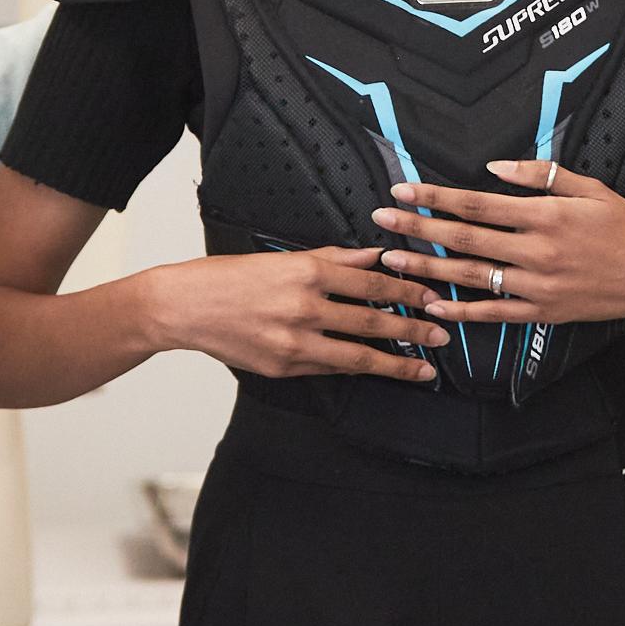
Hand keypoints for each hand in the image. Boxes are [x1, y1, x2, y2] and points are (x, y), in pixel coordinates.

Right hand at [149, 246, 445, 382]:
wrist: (183, 307)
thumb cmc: (228, 279)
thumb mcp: (282, 258)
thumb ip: (331, 259)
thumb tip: (372, 255)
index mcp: (306, 272)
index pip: (371, 280)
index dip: (406, 289)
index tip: (431, 296)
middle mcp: (303, 306)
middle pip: (372, 319)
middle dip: (413, 328)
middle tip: (441, 333)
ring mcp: (294, 341)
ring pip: (358, 354)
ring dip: (396, 361)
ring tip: (424, 367)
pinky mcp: (284, 366)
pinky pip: (332, 369)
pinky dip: (359, 369)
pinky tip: (380, 370)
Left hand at [372, 163, 624, 331]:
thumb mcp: (591, 188)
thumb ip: (542, 176)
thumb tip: (494, 168)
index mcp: (545, 216)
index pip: (477, 204)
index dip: (436, 197)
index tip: (403, 191)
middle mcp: (536, 251)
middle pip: (464, 238)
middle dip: (418, 228)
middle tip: (380, 220)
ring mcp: (538, 286)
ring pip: (471, 276)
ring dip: (428, 268)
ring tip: (391, 260)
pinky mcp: (543, 312)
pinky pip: (495, 313)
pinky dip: (462, 312)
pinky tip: (432, 306)